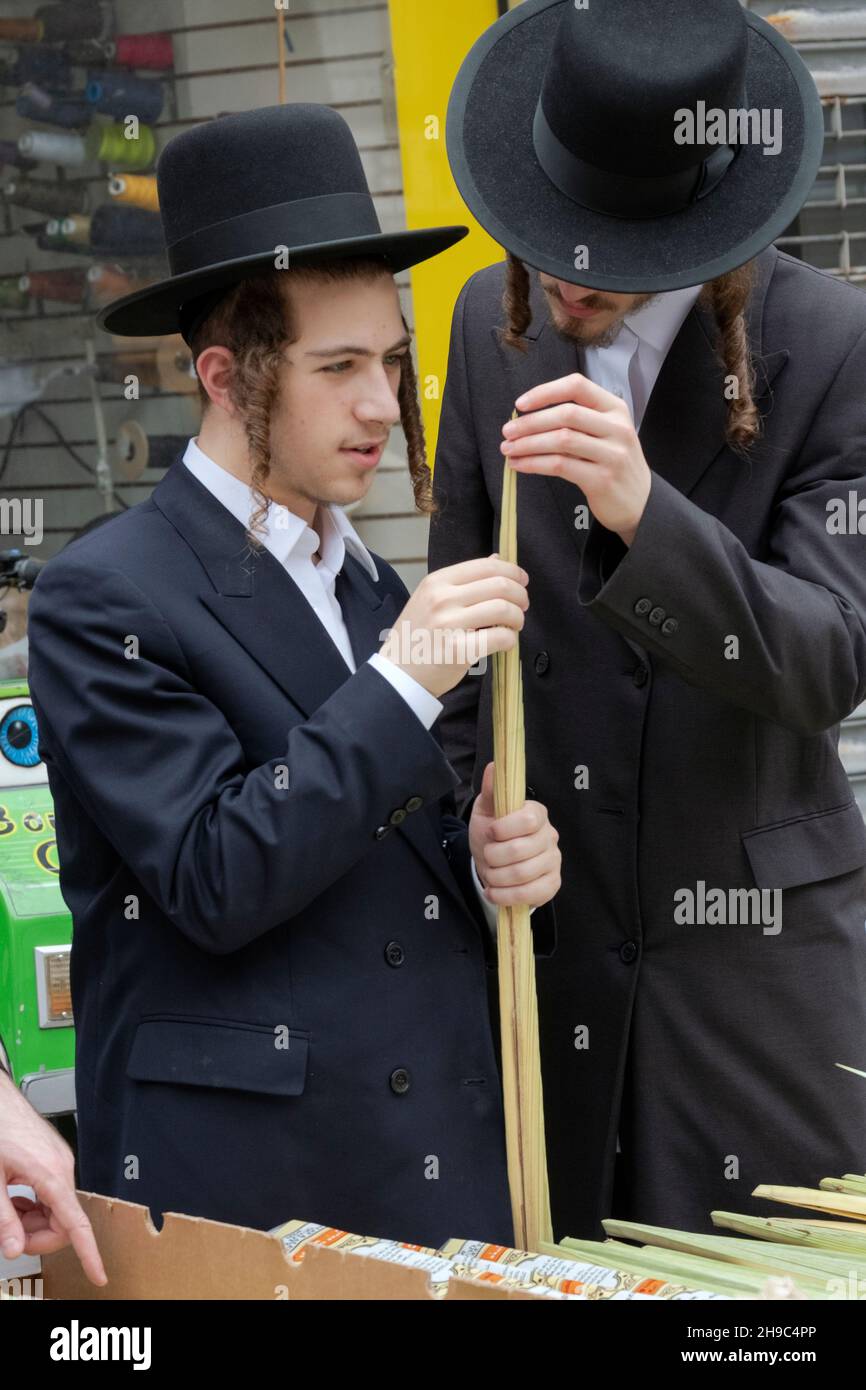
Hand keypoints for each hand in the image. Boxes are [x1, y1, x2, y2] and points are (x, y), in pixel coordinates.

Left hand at [0, 1069, 106, 1284]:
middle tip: (9, 1235)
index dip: (88, 1253)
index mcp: (51, 1174)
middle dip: (37, 1237)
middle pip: (63, 1223)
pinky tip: (15, 1199)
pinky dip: (33, 1206)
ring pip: (56, 1211)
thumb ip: (4, 1218)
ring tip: (8, 1211)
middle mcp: (62, 1168)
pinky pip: (52, 1195)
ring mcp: (60, 1163)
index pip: (75, 1224)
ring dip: (32, 1221)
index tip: (98, 1274)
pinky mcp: (54, 1160)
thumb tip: (15, 1248)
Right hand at [380, 555, 528, 698]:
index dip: (512, 571)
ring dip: (518, 618)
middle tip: (522, 607)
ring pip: (504, 609)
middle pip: (500, 585)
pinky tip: (504, 642)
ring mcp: (449, 623)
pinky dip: (510, 640)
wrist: (398, 674)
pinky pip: (500, 637)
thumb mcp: (431, 599)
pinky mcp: (459, 649)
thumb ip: (463, 580)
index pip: (485, 566)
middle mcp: (442, 598)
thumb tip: (496, 558)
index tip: (522, 581)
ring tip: (514, 626)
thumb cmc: (416, 637)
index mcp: (437, 582)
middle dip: (520, 595)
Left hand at [468, 762, 560, 907]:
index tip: (491, 831)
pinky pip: (530, 894)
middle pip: (520, 850)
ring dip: (496, 877)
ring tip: (490, 874)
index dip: (504, 828)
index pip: (527, 820)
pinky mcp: (552, 885)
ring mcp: (554, 861)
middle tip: (487, 855)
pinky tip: (494, 891)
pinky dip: (505, 895)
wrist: (494, 864)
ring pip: (522, 874)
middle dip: (493, 856)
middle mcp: (550, 836)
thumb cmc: (491, 834)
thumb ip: (492, 791)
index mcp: (536, 814)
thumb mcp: (486, 811)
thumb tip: (495, 766)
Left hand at [500, 374, 651, 544]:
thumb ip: (578, 420)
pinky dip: (534, 464)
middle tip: (507, 431)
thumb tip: (528, 417)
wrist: (640, 502)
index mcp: (615, 408)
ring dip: (528, 444)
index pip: (577, 387)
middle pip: (566, 414)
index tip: (521, 404)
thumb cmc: (614, 464)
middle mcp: (617, 428)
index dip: (545, 392)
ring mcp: (612, 454)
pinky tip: (520, 465)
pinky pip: (560, 466)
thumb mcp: (607, 432)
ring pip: (561, 440)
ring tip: (508, 449)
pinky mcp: (602, 479)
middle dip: (530, 422)